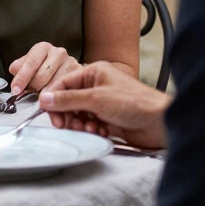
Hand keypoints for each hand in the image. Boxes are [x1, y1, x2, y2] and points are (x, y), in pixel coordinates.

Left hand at [7, 42, 81, 94]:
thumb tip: (14, 73)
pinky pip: (66, 89)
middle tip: (31, 96)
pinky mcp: (79, 74)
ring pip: (55, 85)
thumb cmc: (43, 67)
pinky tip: (54, 101)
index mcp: (43, 48)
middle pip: (42, 76)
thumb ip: (20, 69)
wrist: (66, 68)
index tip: (15, 90)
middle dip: (33, 88)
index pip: (30, 63)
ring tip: (43, 99)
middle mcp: (58, 52)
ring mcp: (71, 62)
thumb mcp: (29, 65)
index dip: (22, 78)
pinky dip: (58, 97)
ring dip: (46, 95)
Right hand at [38, 61, 170, 148]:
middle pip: (69, 101)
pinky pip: (90, 125)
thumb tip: (44, 98)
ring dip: (80, 124)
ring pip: (79, 115)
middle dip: (68, 115)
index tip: (49, 114)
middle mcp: (97, 86)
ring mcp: (103, 104)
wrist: (159, 122)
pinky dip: (91, 130)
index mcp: (94, 73)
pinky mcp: (108, 120)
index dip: (54, 99)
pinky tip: (100, 132)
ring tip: (90, 128)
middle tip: (67, 126)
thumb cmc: (134, 103)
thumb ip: (68, 99)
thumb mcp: (96, 99)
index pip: (63, 84)